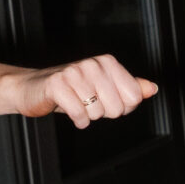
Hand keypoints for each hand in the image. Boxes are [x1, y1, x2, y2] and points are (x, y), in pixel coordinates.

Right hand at [16, 54, 157, 129]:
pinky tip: (70, 111)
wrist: (32, 88)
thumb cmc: (71, 90)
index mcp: (107, 62)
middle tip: (87, 103)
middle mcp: (93, 64)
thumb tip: (152, 89)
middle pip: (117, 108)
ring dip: (87, 116)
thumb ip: (130, 88)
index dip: (121, 107)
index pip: (133, 97)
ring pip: (98, 113)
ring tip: (76, 103)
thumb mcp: (104, 87)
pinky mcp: (57, 85)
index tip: (106, 100)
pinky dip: (77, 120)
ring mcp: (74, 73)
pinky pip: (80, 115)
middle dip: (103, 113)